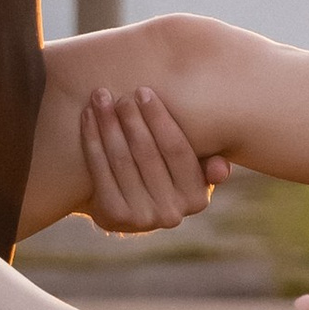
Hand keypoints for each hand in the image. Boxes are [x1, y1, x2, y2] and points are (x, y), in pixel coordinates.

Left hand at [80, 87, 233, 233]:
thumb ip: (208, 163)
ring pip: (121, 160)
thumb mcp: (192, 170)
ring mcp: (142, 217)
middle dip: (131, 119)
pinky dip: (92, 140)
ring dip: (108, 125)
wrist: (126, 204)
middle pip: (147, 154)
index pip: (177, 150)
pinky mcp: (113, 216)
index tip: (143, 92)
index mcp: (197, 197)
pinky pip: (100, 171)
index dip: (159, 119)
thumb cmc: (165, 175)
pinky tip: (87, 117)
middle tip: (119, 94)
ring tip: (100, 98)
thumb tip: (221, 168)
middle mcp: (172, 213)